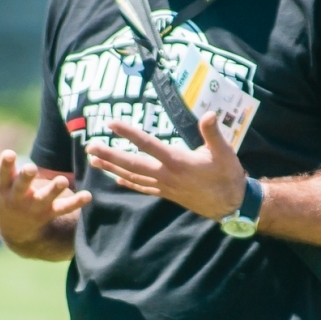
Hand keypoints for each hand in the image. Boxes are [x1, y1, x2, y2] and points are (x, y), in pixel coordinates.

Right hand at [0, 127, 91, 243]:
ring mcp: (35, 206)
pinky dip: (76, 203)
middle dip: (26, 179)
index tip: (9, 153)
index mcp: (3, 186)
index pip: (3, 174)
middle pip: (22, 187)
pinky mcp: (50, 212)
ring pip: (45, 199)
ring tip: (63, 181)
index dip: (6, 164)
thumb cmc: (1, 191)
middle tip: (32, 168)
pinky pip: (64, 208)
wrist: (13, 227)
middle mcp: (18, 197)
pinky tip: (88, 195)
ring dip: (54, 190)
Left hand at [87, 112, 246, 219]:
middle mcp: (166, 175)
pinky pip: (142, 187)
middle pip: (132, 164)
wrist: (231, 205)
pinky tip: (116, 179)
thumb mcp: (224, 152)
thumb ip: (213, 133)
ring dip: (112, 168)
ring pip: (133, 177)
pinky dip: (128, 183)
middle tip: (89, 148)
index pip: (147, 144)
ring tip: (94, 162)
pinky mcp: (167, 194)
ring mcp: (164, 186)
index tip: (111, 123)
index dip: (128, 133)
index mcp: (177, 161)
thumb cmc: (227, 175)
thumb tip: (209, 114)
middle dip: (109, 155)